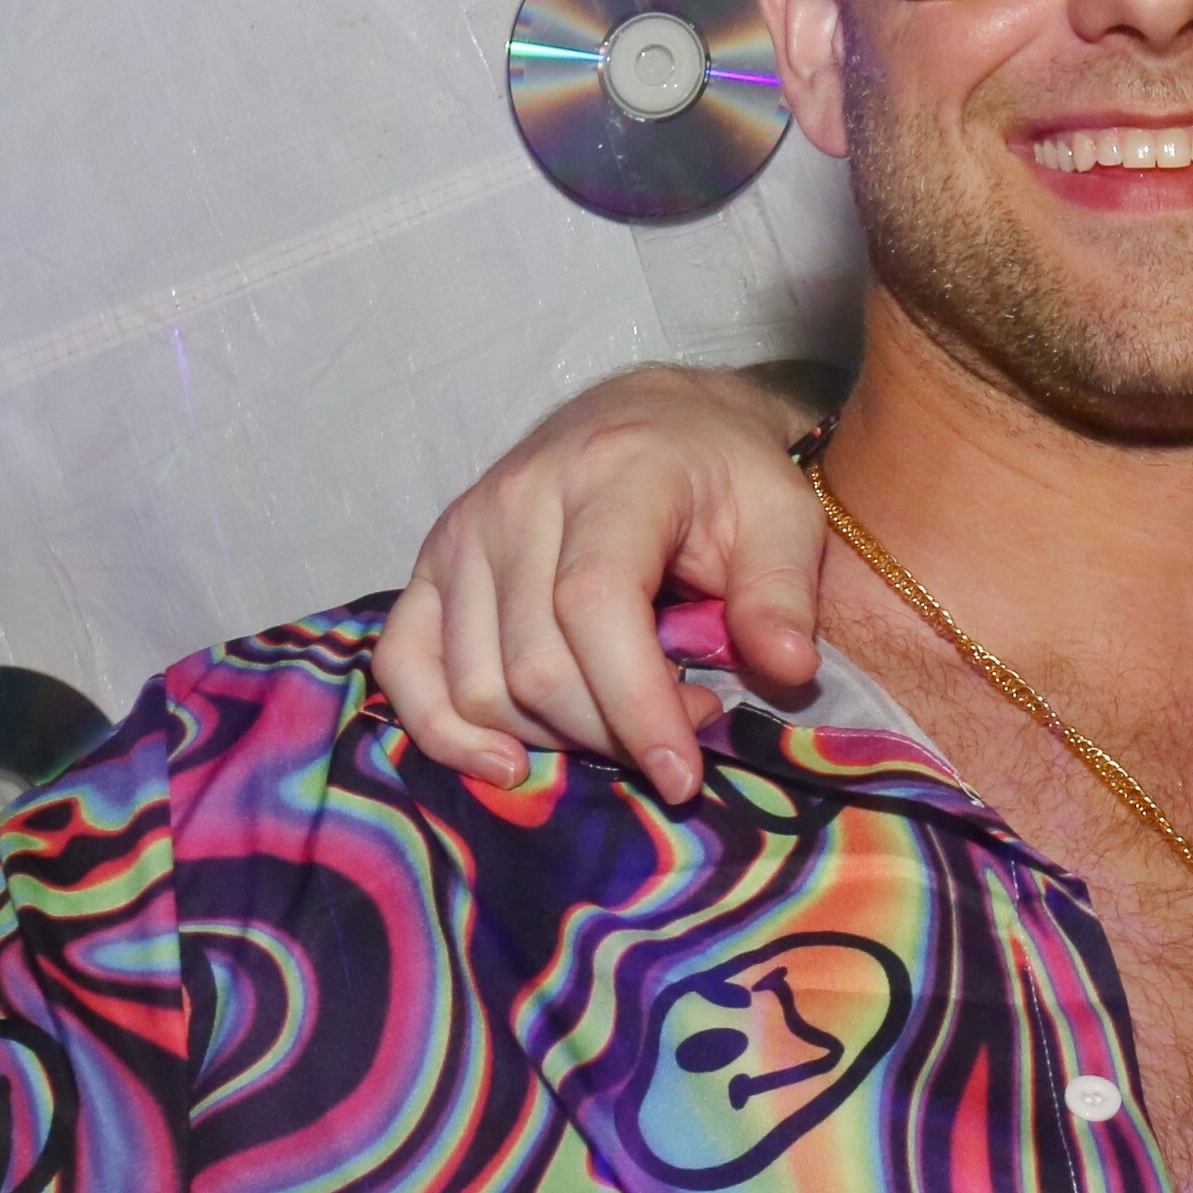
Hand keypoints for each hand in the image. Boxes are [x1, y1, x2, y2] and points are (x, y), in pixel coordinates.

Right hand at [374, 367, 830, 801]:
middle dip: (612, 730)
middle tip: (688, 726)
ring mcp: (463, 532)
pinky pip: (404, 664)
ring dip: (552, 737)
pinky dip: (444, 729)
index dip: (636, 704)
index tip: (683, 773)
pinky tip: (508, 762)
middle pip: (536, 663)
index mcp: (613, 476)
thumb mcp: (785, 513)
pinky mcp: (431, 564)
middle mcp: (518, 501)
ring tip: (628, 721)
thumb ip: (785, 590)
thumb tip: (789, 668)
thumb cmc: (726, 472)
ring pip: (478, 682)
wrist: (656, 418)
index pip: (595, 607)